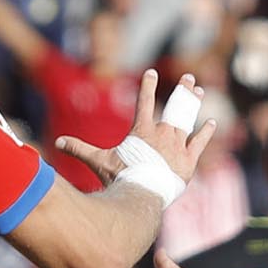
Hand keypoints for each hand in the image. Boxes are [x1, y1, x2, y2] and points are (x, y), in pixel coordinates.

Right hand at [49, 74, 210, 190]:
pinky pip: (199, 142)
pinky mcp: (188, 160)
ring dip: (193, 104)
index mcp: (142, 130)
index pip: (144, 102)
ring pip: (188, 119)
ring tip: (199, 92)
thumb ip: (79, 149)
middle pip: (174, 106)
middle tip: (188, 77)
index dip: (148, 86)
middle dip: (181, 89)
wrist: (141, 194)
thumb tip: (56, 142)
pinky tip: (211, 122)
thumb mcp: (98, 161)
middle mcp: (162, 133)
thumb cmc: (120, 178)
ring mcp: (177, 146)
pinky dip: (205, 132)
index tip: (151, 73)